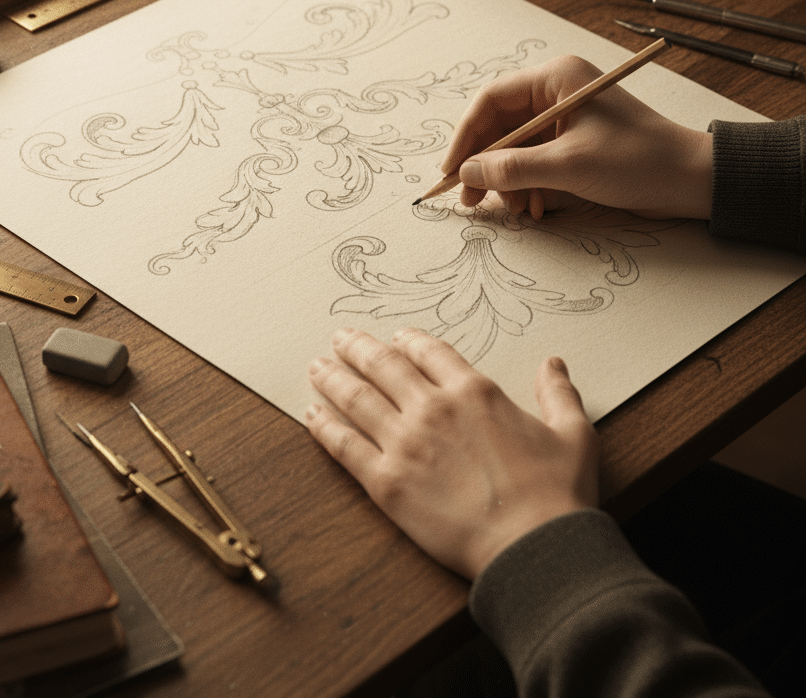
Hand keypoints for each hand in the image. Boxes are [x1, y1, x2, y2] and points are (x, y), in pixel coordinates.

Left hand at [306, 327, 598, 579]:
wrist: (534, 548)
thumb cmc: (557, 495)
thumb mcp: (574, 434)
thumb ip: (559, 393)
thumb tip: (554, 363)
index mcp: (473, 392)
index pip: (429, 352)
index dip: (408, 341)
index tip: (395, 338)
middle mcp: (432, 409)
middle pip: (383, 366)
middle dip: (357, 348)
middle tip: (340, 338)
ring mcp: (405, 444)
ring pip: (357, 399)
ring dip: (333, 378)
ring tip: (317, 367)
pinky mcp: (386, 483)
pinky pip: (345, 446)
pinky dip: (325, 427)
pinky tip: (311, 414)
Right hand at [440, 54, 712, 219]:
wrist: (691, 180)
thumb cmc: (637, 161)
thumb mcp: (567, 166)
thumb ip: (511, 169)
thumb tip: (466, 174)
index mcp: (555, 79)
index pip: (490, 101)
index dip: (465, 138)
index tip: (451, 171)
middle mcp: (555, 93)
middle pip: (499, 127)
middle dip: (486, 166)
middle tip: (470, 199)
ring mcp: (564, 118)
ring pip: (514, 149)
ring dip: (509, 182)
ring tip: (516, 209)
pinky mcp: (572, 142)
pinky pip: (533, 161)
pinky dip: (528, 186)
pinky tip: (535, 208)